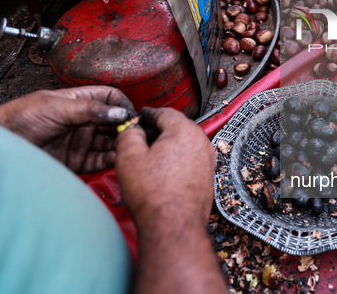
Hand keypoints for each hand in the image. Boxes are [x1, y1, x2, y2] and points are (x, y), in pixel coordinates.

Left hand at [0, 86, 134, 173]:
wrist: (3, 145)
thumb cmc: (20, 118)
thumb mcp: (58, 107)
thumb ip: (90, 110)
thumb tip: (120, 112)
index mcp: (79, 101)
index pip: (110, 98)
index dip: (122, 105)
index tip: (130, 116)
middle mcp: (83, 121)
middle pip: (114, 122)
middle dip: (126, 127)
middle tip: (135, 134)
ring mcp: (81, 141)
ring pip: (110, 142)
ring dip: (120, 145)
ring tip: (128, 147)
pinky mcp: (77, 161)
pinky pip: (101, 160)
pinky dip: (111, 160)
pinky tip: (116, 158)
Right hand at [115, 107, 215, 227]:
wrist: (174, 225)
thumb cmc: (154, 194)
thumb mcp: (129, 157)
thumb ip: (129, 134)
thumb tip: (132, 129)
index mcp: (184, 131)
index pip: (164, 112)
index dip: (147, 114)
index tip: (140, 117)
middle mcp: (201, 142)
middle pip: (177, 127)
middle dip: (157, 130)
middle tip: (140, 137)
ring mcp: (207, 160)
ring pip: (184, 144)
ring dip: (167, 146)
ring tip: (148, 157)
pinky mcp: (207, 176)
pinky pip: (190, 159)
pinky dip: (176, 160)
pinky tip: (162, 172)